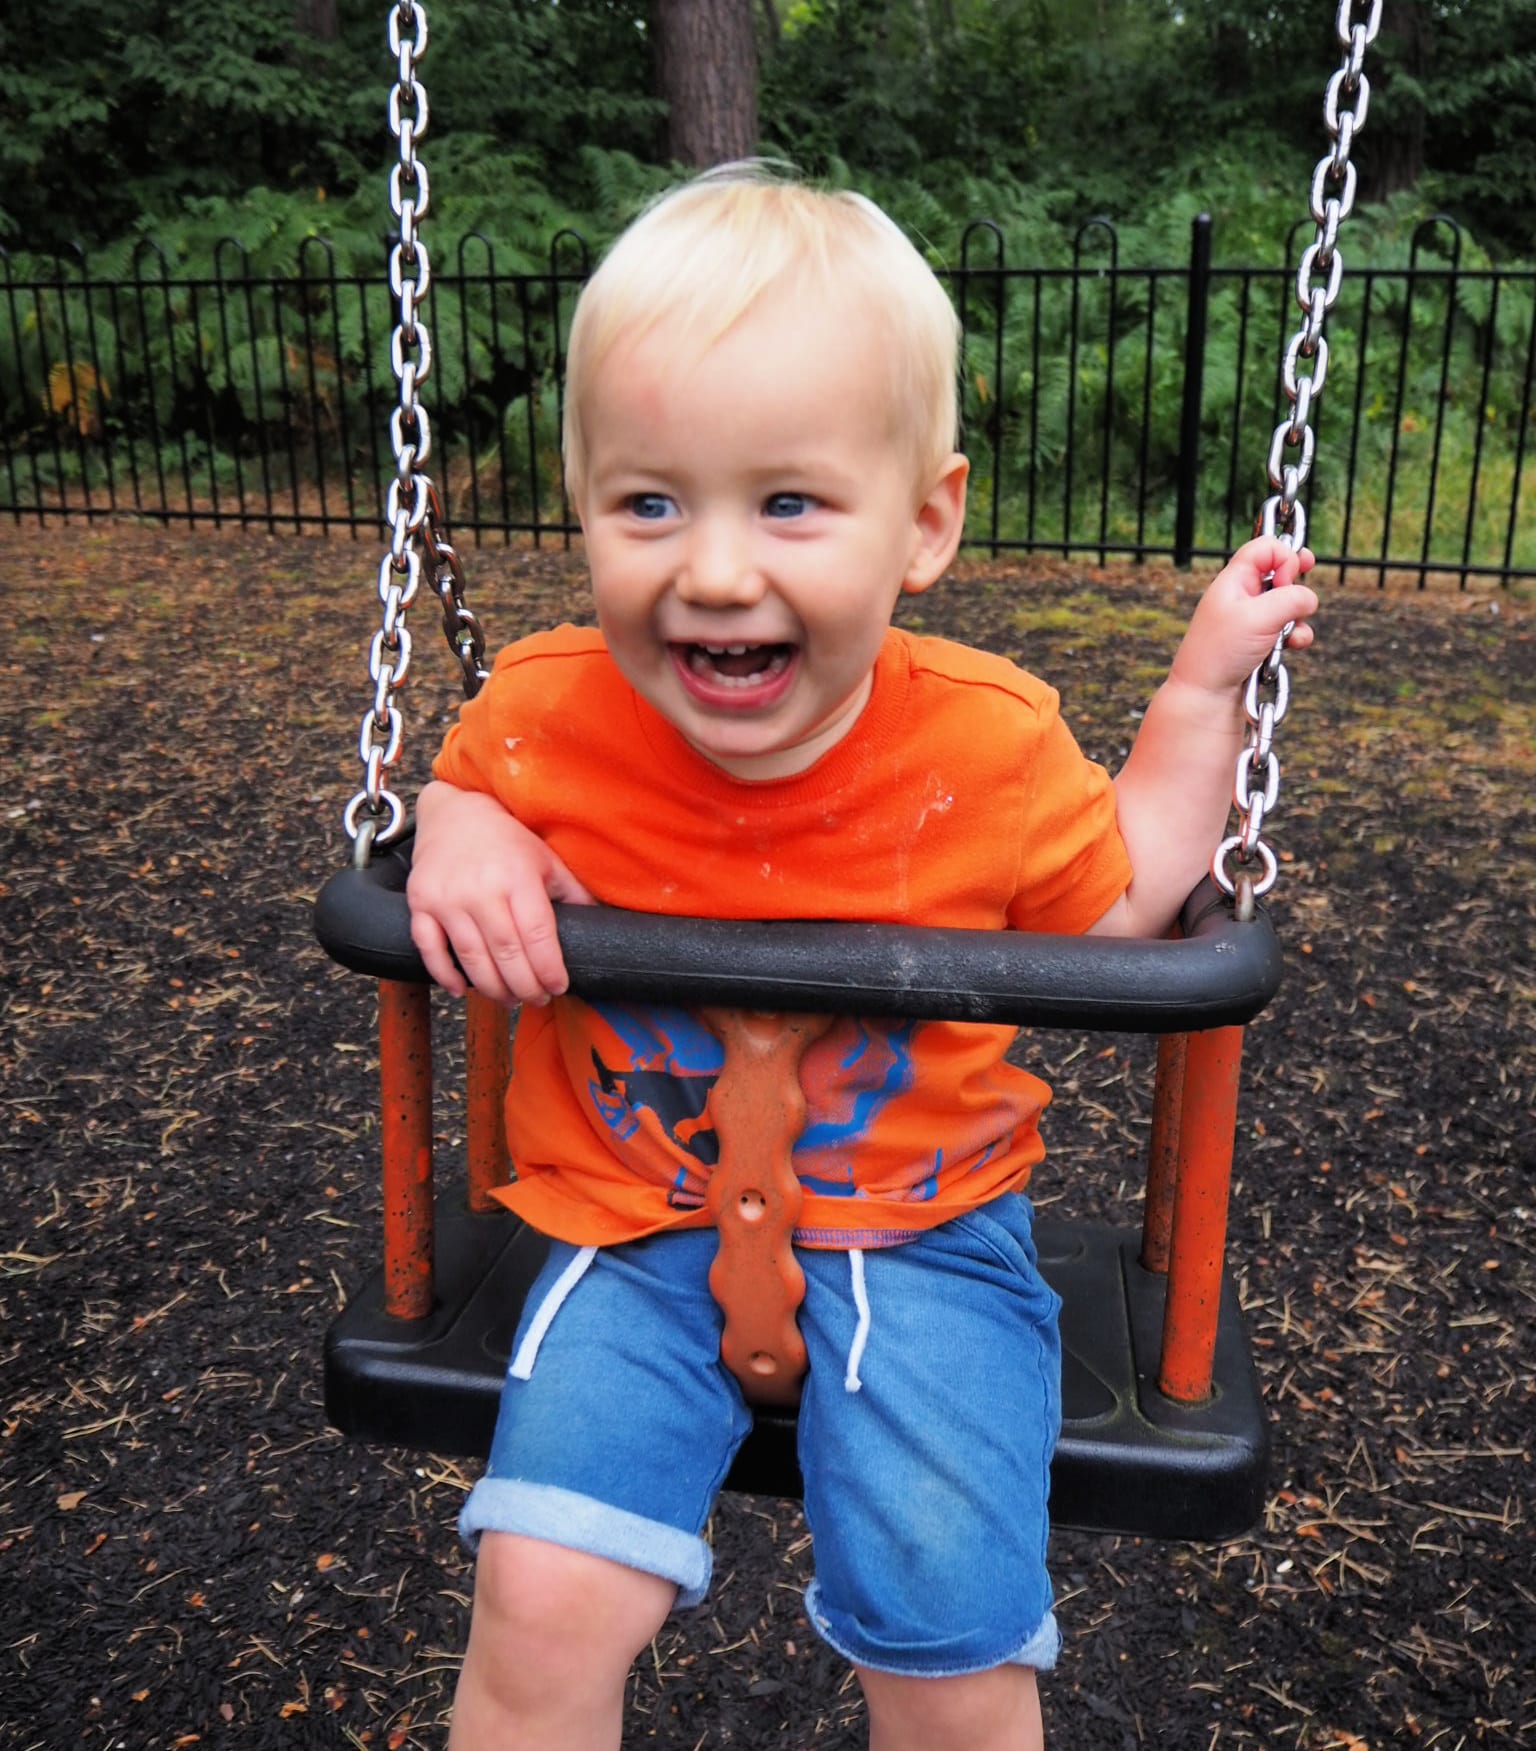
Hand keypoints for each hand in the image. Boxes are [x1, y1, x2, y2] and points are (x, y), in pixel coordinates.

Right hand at [406, 781, 594, 1005]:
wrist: (454, 813)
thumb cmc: (507, 840)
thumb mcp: (547, 859)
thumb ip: (573, 894)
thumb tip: (601, 927)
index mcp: (518, 877)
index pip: (538, 935)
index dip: (549, 969)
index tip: (559, 987)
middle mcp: (482, 889)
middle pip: (507, 954)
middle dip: (525, 987)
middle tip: (536, 1000)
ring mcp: (447, 898)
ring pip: (471, 958)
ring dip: (492, 989)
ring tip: (508, 999)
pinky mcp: (421, 903)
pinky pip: (429, 948)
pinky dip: (445, 975)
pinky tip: (462, 991)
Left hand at [1169, 537, 1317, 699]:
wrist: (1206, 698)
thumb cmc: (1222, 653)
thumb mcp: (1259, 616)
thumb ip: (1292, 597)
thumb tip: (1310, 597)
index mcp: (1233, 581)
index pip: (1265, 547)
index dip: (1284, 555)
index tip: (1288, 578)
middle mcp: (1242, 597)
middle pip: (1279, 571)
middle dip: (1297, 580)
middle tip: (1304, 578)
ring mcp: (1252, 620)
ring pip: (1289, 604)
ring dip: (1299, 615)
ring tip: (1289, 632)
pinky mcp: (1260, 642)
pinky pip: (1289, 630)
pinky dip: (1296, 636)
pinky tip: (1292, 647)